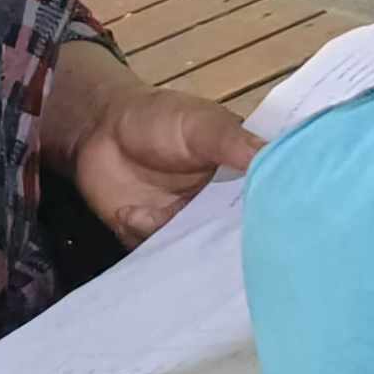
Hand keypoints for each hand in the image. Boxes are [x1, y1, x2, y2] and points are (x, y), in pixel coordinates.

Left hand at [65, 83, 260, 244]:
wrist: (100, 130)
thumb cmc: (159, 119)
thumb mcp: (201, 124)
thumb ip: (233, 143)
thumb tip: (274, 156)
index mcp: (242, 177)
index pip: (265, 204)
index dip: (268, 215)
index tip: (265, 222)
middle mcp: (219, 207)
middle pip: (234, 236)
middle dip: (221, 240)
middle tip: (205, 229)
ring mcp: (186, 225)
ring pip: (196, 249)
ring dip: (175, 237)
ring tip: (152, 213)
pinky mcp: (155, 239)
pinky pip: (159, 254)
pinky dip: (144, 235)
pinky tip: (130, 212)